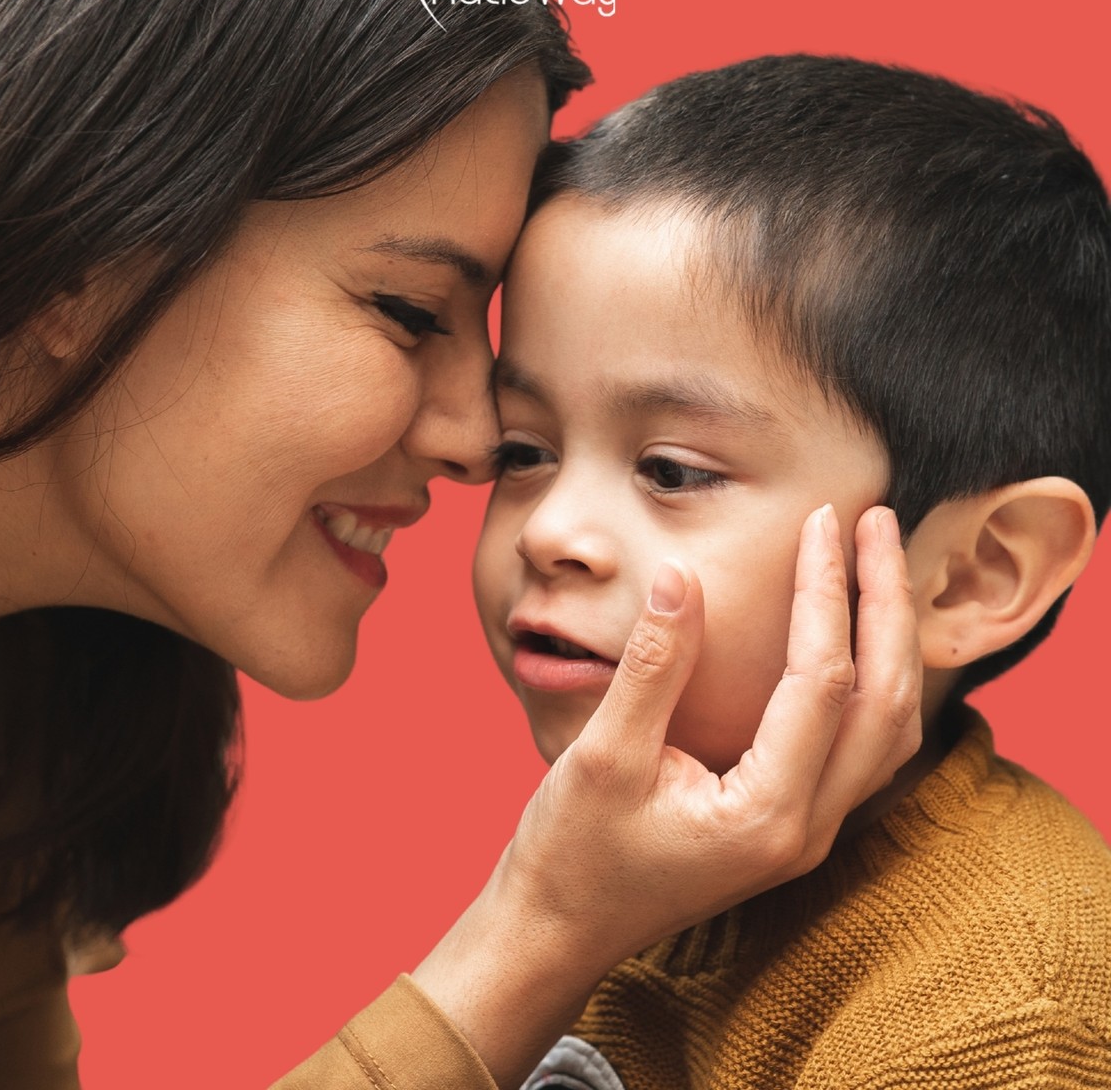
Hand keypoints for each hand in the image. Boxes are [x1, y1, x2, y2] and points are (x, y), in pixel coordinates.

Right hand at [414, 504, 920, 1086]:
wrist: (558, 928)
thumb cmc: (572, 852)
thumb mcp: (604, 754)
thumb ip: (653, 665)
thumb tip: (682, 574)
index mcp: (767, 814)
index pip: (823, 680)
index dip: (825, 590)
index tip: (821, 519)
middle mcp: (806, 829)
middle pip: (885, 702)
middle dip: (887, 605)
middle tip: (876, 523)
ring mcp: (805, 832)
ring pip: (887, 728)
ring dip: (889, 642)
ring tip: (875, 567)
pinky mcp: (789, 824)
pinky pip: (861, 746)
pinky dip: (871, 681)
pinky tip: (852, 637)